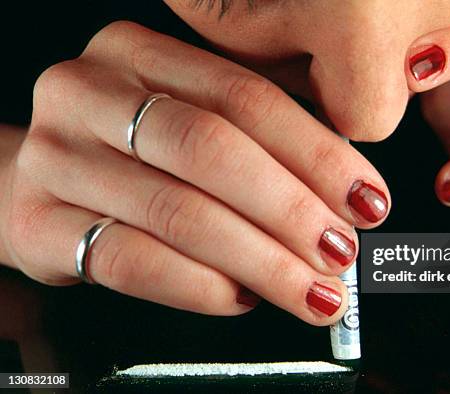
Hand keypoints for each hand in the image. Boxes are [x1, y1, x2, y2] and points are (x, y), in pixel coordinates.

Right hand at [0, 21, 389, 324]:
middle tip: (340, 251)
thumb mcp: (184, 121)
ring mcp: (56, 158)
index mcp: (137, 54)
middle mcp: (90, 95)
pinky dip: (200, 287)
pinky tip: (242, 297)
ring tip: (310, 288)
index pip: (245, 97)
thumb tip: (341, 198)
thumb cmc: (126, 152)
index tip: (364, 198)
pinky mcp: (38, 224)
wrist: (30, 182)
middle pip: (211, 150)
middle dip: (291, 210)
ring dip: (261, 260)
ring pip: (178, 212)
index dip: (316, 153)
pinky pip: (132, 262)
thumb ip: (254, 146)